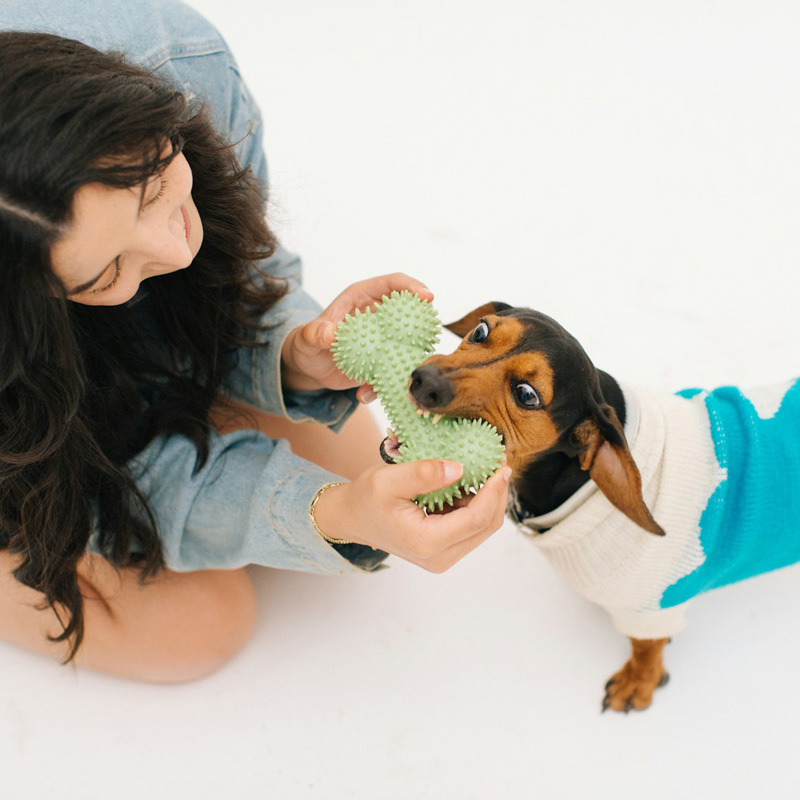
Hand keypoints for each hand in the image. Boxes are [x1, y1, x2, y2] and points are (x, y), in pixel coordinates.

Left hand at [281, 273, 433, 398]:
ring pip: (408, 345)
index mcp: (362, 298)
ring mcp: (384, 340)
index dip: (412, 287)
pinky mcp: (383, 362)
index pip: (392, 284)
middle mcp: (378, 316)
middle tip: (430, 337)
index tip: (427, 296)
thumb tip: (330, 334)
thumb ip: (315, 333)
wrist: (309, 367)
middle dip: (425, 323)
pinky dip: (384, 385)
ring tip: (397, 377)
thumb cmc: (307, 343)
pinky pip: (393, 371)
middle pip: (410, 312)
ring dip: (409, 361)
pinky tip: (364, 394)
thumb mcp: (306, 338)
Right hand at [313, 460, 511, 571]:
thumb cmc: (366, 499)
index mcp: (427, 542)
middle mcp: (439, 557)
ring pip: (482, 528)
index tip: (500, 465)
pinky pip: (471, 528)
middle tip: (500, 464)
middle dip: (497, 494)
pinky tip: (471, 483)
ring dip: (489, 499)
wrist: (352, 518)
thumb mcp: (388, 480)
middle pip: (486, 526)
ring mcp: (443, 556)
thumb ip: (424, 473)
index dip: (493, 491)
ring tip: (487, 470)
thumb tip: (460, 468)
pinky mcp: (444, 550)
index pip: (476, 519)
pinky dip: (477, 504)